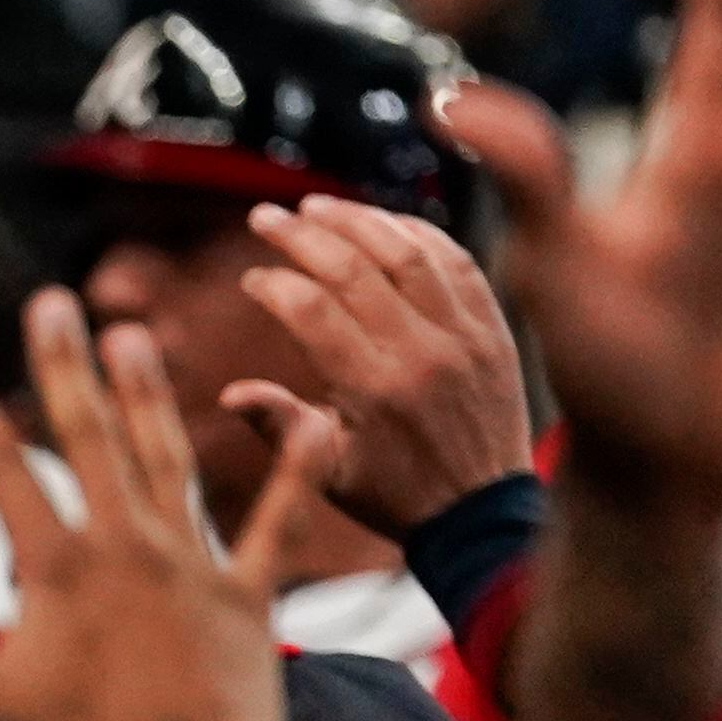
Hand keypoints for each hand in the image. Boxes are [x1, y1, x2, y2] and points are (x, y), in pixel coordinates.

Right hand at [0, 289, 334, 720]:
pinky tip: (322, 414)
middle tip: (53, 304)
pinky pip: (282, 522)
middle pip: (90, 439)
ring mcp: (194, 571)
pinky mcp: (252, 601)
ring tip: (134, 336)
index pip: (3, 473)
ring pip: (169, 460)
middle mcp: (127, 552)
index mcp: (56, 572)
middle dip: (66, 367)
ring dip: (150, 394)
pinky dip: (302, 469)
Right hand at [225, 197, 531, 536]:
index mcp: (374, 389)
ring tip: (318, 207)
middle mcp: (421, 352)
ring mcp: (462, 334)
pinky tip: (384, 223)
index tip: (252, 280)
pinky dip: (418, 233)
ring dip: (357, 220)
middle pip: (354, 267)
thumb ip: (280, 427)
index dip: (274, 285)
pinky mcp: (492, 327)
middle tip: (266, 217)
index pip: (312, 311)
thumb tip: (230, 394)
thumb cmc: (397, 496)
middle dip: (302, 236)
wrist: (484, 513)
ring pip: (406, 252)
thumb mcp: (328, 474)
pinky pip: (456, 261)